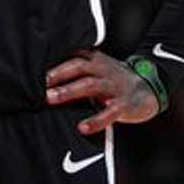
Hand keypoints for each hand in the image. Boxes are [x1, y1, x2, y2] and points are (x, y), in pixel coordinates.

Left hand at [45, 48, 159, 132]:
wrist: (149, 89)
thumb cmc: (113, 80)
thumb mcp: (97, 69)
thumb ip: (76, 70)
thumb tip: (44, 80)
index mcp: (95, 60)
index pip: (73, 56)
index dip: (55, 61)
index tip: (33, 67)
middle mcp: (103, 69)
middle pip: (79, 67)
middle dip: (58, 74)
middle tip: (40, 83)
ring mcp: (114, 86)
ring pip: (90, 85)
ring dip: (69, 91)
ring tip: (51, 99)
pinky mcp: (123, 105)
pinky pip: (109, 112)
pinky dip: (95, 120)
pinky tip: (82, 127)